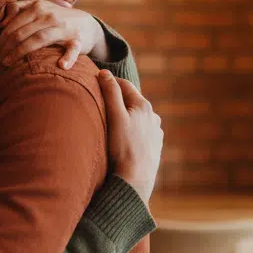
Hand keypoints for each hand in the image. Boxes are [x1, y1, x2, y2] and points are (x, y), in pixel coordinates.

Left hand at [0, 0, 106, 68]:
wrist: (86, 24)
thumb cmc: (55, 19)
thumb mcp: (38, 8)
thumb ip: (18, 9)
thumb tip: (1, 24)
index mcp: (37, 7)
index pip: (13, 26)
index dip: (0, 42)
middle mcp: (49, 16)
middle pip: (21, 33)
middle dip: (5, 50)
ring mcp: (64, 28)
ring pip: (39, 39)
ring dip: (21, 53)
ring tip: (7, 66)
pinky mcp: (78, 41)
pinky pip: (72, 50)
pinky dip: (68, 58)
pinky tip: (61, 66)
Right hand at [98, 71, 162, 202]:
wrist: (135, 179)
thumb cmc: (122, 148)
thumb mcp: (114, 117)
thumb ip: (110, 93)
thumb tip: (104, 73)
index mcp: (144, 106)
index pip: (124, 85)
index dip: (109, 82)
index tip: (96, 81)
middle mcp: (154, 116)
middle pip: (132, 101)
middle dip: (118, 100)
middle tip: (101, 102)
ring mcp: (156, 132)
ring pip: (138, 117)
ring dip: (126, 116)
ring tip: (112, 123)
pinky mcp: (155, 146)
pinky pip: (142, 132)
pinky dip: (133, 130)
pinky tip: (124, 139)